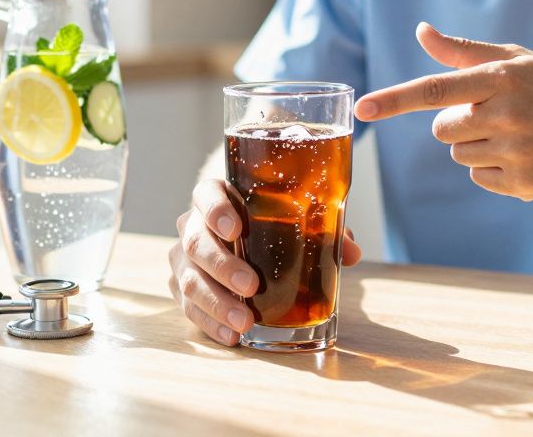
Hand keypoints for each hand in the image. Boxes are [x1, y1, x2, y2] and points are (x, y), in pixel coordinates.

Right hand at [168, 179, 362, 345]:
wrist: (236, 233)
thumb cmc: (266, 221)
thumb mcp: (291, 217)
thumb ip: (321, 230)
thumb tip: (351, 252)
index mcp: (215, 196)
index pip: (207, 196)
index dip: (216, 212)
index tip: (235, 229)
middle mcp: (191, 225)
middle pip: (196, 243)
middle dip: (222, 267)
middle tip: (251, 285)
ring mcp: (182, 258)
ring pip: (188, 280)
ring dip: (217, 304)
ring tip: (244, 322)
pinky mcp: (180, 286)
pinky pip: (189, 308)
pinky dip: (211, 323)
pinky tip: (232, 335)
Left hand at [353, 23, 532, 200]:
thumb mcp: (516, 61)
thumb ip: (464, 52)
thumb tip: (421, 31)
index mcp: (501, 78)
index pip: (435, 90)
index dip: (394, 100)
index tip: (362, 110)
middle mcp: (507, 114)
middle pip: (442, 129)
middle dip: (459, 124)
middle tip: (497, 116)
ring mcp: (516, 151)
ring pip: (459, 155)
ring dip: (477, 147)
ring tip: (518, 135)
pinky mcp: (523, 183)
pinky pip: (479, 178)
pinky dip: (494, 171)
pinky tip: (526, 157)